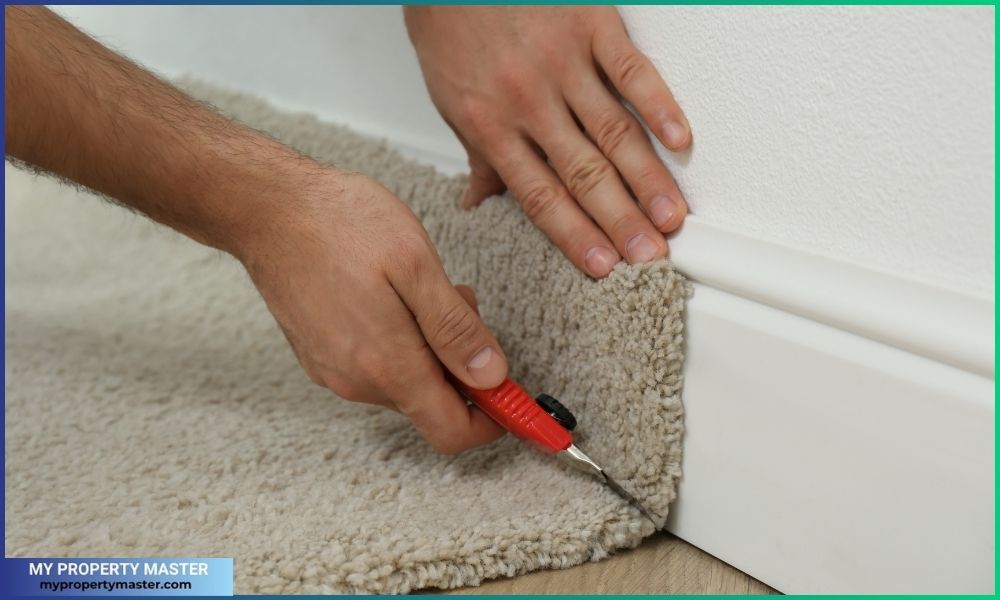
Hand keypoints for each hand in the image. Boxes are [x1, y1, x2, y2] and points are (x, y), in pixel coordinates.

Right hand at [237, 168, 507, 454]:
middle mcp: (357, 381)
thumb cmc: (339, 224)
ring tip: (425, 288)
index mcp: (388, 365)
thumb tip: (492, 377)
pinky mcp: (320, 355)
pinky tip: (394, 295)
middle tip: (463, 304)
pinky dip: (401, 343)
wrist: (266, 208)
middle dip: (462, 366)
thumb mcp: (415, 266)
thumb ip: (455, 329)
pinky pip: (377, 366)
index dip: (495, 419)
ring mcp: (334, 371)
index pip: (452, 431)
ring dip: (431, 349)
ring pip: (406, 382)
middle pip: (432, 405)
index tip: (517, 395)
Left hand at [405, 6, 690, 277]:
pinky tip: (679, 139)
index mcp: (489, 125)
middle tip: (649, 255)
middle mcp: (527, 100)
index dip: (574, 235)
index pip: (539, 196)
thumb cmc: (449, 28)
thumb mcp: (449, 99)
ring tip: (671, 216)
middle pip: (583, 173)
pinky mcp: (589, 24)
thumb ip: (475, 153)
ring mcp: (561, 63)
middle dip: (619, 221)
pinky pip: (631, 70)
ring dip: (646, 179)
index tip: (603, 265)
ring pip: (612, 132)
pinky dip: (659, 104)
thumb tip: (477, 200)